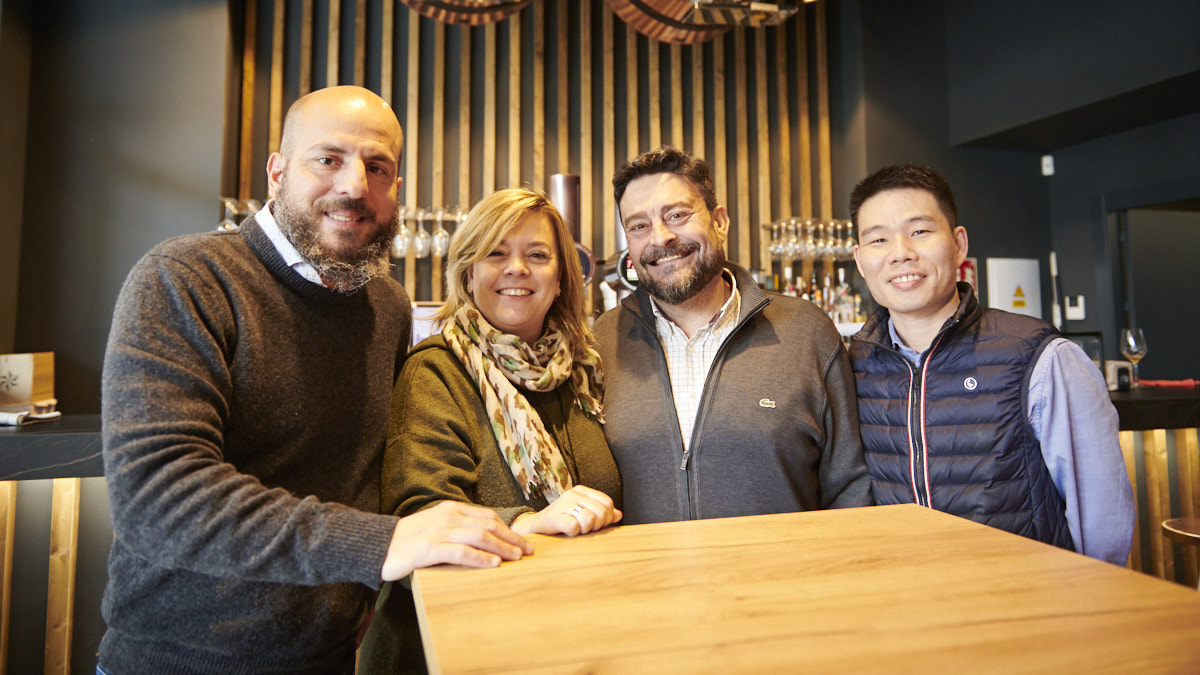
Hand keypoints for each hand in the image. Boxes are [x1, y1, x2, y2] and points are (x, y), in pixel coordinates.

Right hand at [381, 501, 532, 580]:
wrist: (379, 546)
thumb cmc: (410, 539)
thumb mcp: (437, 525)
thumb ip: (458, 527)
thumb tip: (487, 537)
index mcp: (451, 509)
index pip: (487, 516)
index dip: (508, 528)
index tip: (522, 540)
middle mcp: (448, 517)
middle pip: (488, 525)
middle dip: (511, 538)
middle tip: (528, 550)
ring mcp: (439, 531)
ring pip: (479, 536)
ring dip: (501, 547)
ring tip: (516, 557)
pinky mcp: (430, 548)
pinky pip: (461, 552)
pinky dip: (480, 557)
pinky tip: (493, 564)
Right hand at [511, 485, 621, 536]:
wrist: (536, 527)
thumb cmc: (563, 522)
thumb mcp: (583, 515)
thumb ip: (601, 514)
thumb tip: (619, 515)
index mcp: (582, 491)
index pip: (607, 502)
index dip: (606, 517)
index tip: (597, 525)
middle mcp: (573, 493)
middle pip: (601, 511)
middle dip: (597, 526)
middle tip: (585, 529)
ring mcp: (562, 503)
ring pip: (589, 519)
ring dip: (585, 530)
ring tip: (576, 529)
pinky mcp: (554, 516)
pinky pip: (575, 527)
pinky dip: (573, 534)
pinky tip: (567, 532)